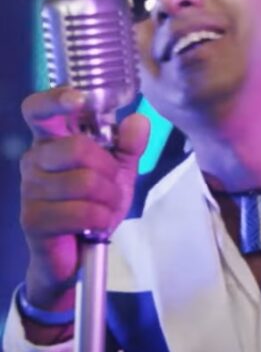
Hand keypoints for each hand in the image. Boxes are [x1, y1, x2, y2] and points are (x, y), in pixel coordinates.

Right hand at [19, 86, 148, 309]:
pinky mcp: (33, 219)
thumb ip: (129, 146)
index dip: (56, 99)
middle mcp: (34, 160)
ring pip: (85, 182)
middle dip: (109, 170)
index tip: (79, 99)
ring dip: (109, 198)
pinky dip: (100, 218)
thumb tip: (139, 120)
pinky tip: (96, 224)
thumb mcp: (118, 173)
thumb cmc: (94, 205)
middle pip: (77, 147)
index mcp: (51, 142)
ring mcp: (30, 189)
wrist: (79, 253)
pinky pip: (81, 211)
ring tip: (105, 207)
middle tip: (112, 186)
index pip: (39, 109)